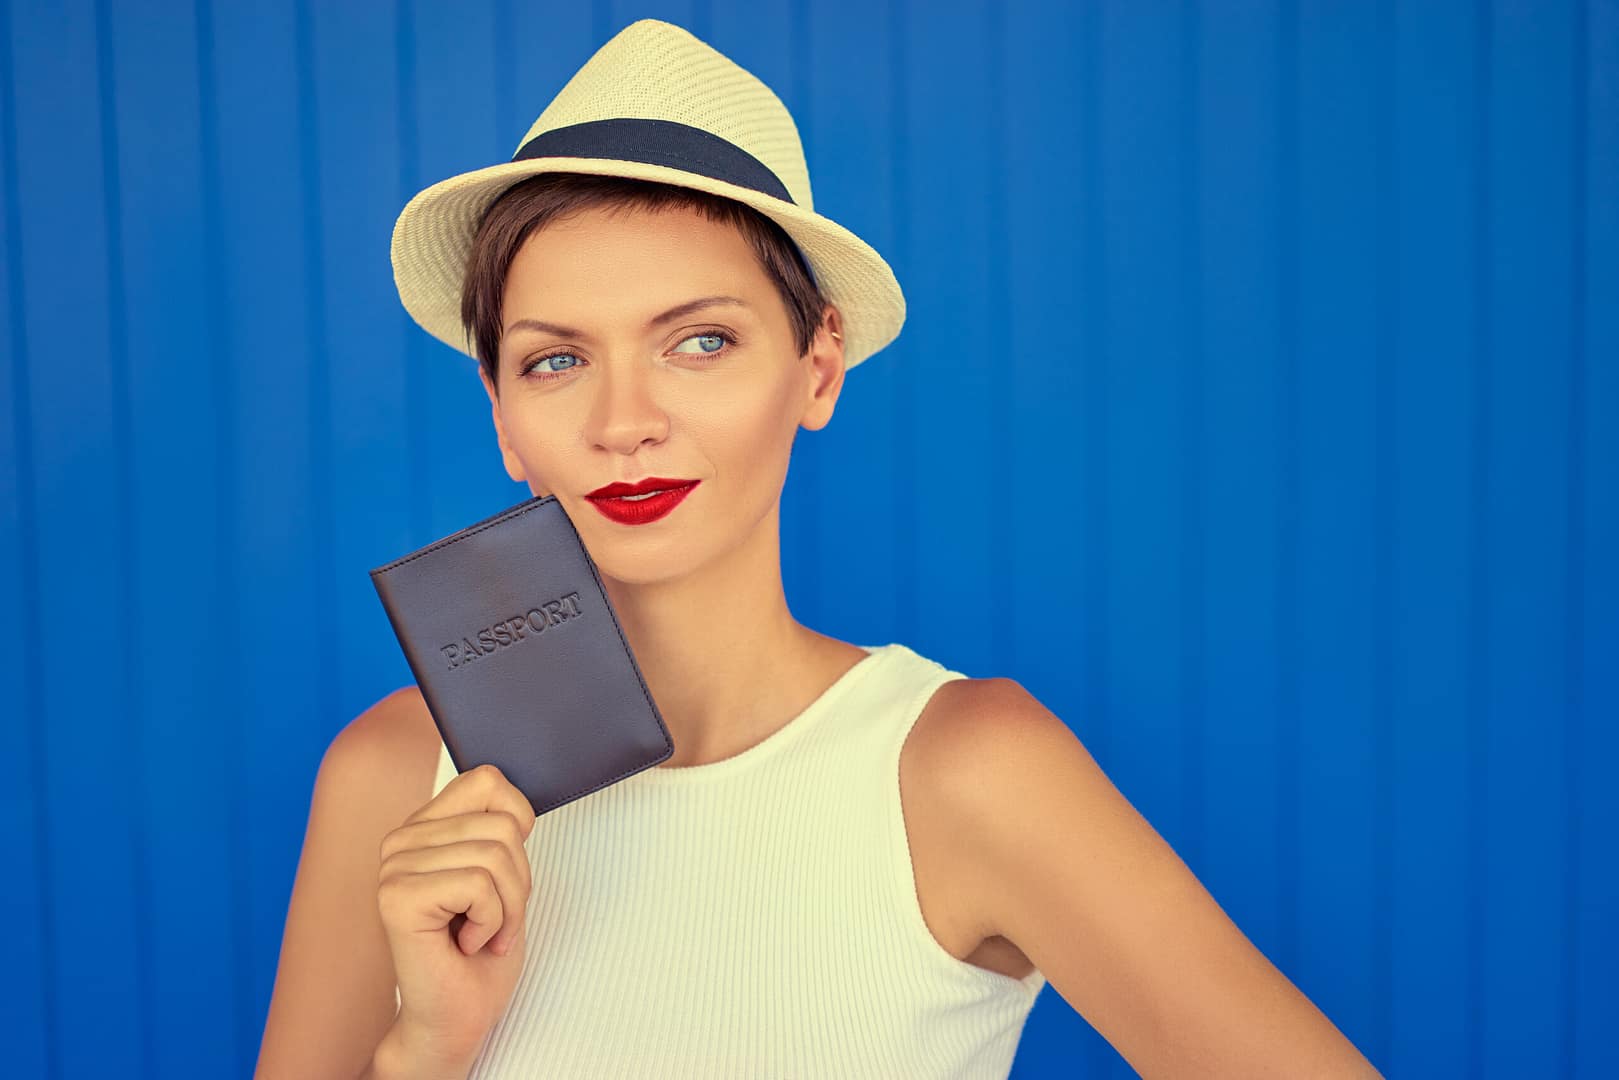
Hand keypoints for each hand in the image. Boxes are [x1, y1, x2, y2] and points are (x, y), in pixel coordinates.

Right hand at [376, 763, 536, 1064]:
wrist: (457, 1017)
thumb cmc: (480, 955)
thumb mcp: (502, 877)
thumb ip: (499, 831)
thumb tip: (514, 801)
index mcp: (425, 827)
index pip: (487, 780)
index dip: (518, 821)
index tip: (507, 872)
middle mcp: (402, 840)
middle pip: (502, 826)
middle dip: (519, 882)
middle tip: (497, 921)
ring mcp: (394, 866)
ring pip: (495, 854)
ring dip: (508, 907)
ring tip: (485, 934)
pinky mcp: (397, 896)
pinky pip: (478, 884)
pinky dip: (492, 922)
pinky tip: (468, 943)